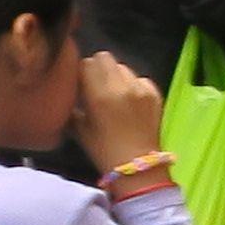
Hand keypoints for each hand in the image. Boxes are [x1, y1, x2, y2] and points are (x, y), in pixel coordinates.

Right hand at [78, 52, 169, 171]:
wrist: (138, 165)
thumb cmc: (102, 149)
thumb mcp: (78, 127)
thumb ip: (73, 104)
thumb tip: (69, 90)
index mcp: (101, 95)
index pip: (87, 64)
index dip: (81, 72)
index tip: (79, 83)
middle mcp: (123, 86)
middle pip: (105, 58)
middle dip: (97, 68)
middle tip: (94, 85)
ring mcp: (142, 88)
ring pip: (123, 67)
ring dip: (115, 76)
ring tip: (112, 94)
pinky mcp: (156, 93)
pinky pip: (139, 78)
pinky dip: (132, 85)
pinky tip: (129, 101)